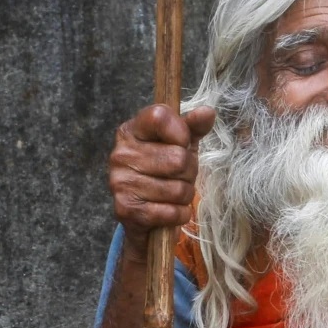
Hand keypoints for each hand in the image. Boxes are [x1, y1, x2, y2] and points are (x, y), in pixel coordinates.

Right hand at [108, 102, 218, 235]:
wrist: (143, 214)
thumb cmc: (164, 172)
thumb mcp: (179, 145)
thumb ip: (193, 127)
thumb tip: (207, 112)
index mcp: (131, 131)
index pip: (159, 116)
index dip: (181, 132)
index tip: (182, 144)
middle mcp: (121, 154)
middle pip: (178, 159)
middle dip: (189, 172)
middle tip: (181, 176)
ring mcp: (120, 182)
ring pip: (178, 189)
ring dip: (185, 196)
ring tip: (174, 194)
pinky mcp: (126, 209)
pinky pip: (171, 212)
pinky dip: (180, 214)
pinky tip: (171, 211)